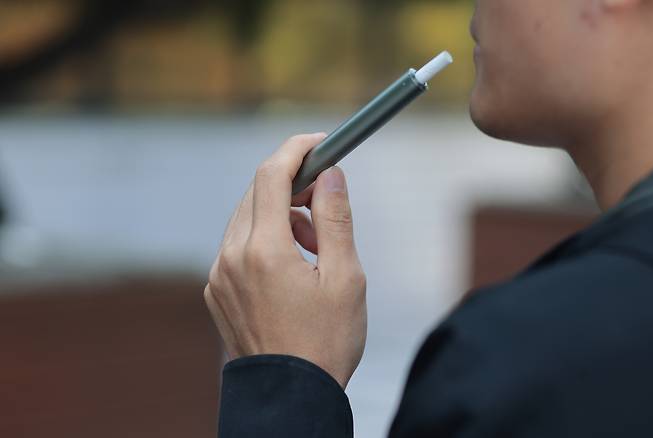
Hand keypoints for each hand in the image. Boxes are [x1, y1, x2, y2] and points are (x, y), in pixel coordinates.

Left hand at [204, 133, 366, 388]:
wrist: (289, 397)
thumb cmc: (325, 342)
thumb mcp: (346, 278)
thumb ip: (335, 218)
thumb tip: (331, 175)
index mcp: (263, 250)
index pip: (271, 176)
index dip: (296, 150)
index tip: (320, 142)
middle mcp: (231, 257)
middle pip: (257, 193)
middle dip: (293, 185)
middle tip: (325, 195)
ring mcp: (219, 275)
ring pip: (248, 219)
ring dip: (282, 215)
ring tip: (316, 246)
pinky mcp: (216, 290)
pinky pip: (238, 246)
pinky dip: (265, 239)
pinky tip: (292, 265)